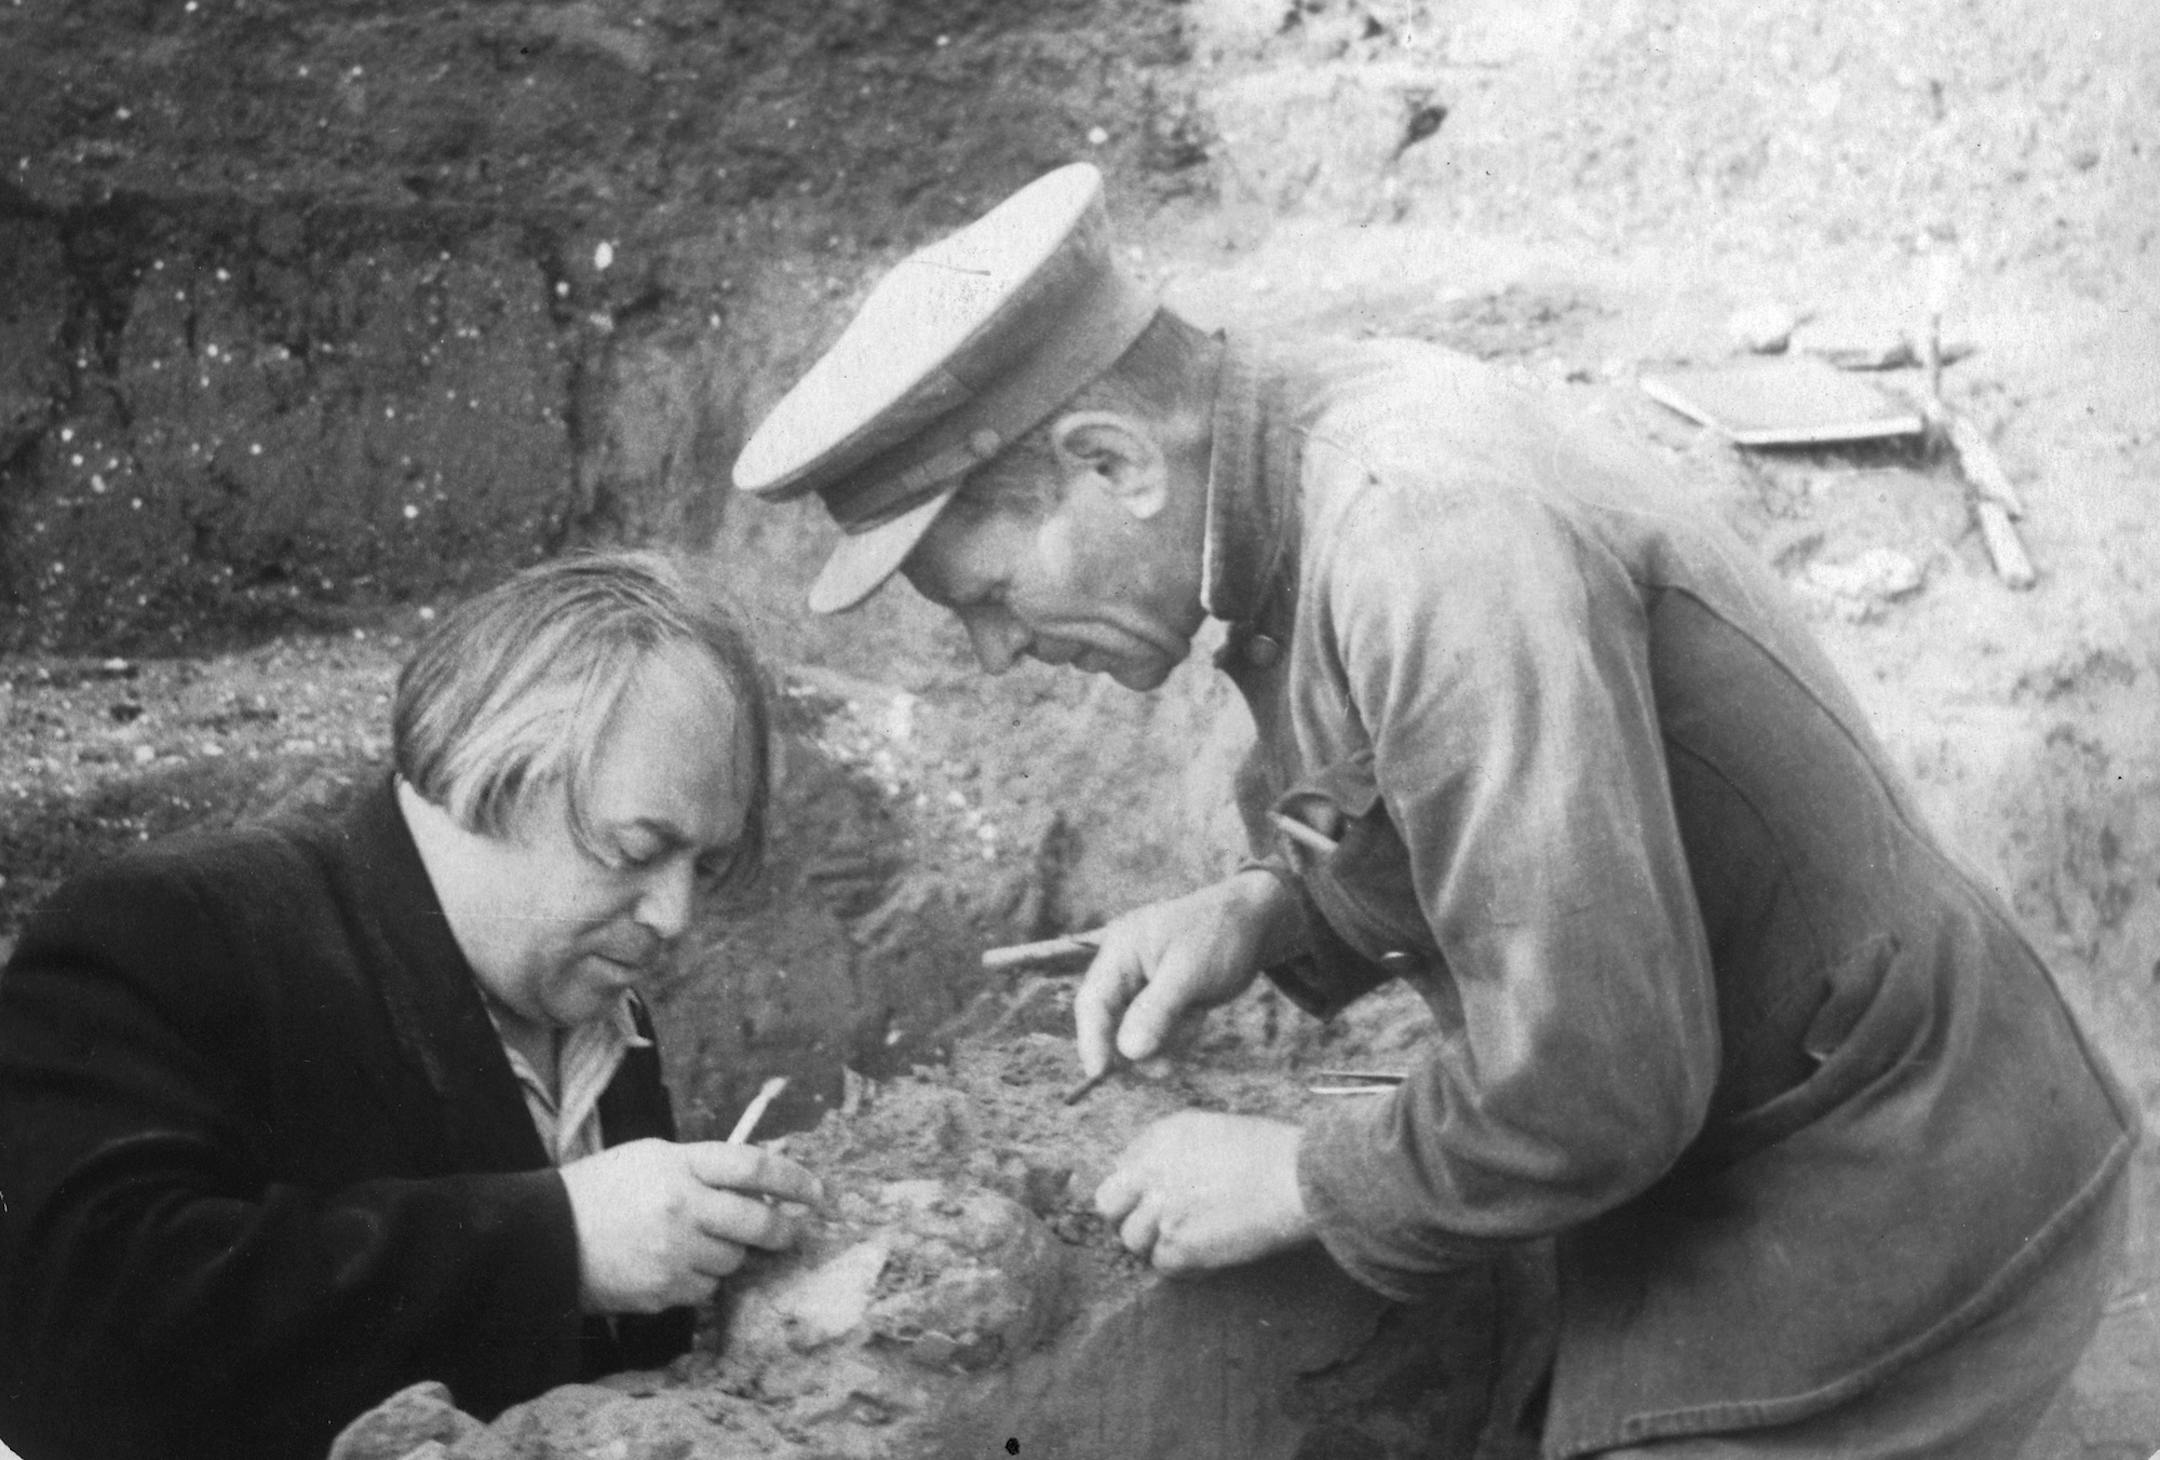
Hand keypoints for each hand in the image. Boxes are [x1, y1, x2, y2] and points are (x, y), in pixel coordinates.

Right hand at [558, 1138, 822, 1313]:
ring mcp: (672, 1254)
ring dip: (729, 1253)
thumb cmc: (601, 1188)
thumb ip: (704, 1166)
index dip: (793, 1179)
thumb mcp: (652, 1157)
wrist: (543, 1237)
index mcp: (680, 1165)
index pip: (754, 1166)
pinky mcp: (661, 1292)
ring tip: (699, 1242)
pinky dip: (700, 1280)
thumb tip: (760, 1181)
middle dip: (782, 1229)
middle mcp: (682, 1208)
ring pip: (733, 1261)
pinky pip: (705, 1291)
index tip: (816, 1191)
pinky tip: (674, 1265)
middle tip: (787, 1230)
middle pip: (758, 1222)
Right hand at [1073, 868, 1302, 1077]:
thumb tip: (1128, 1052)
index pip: (1093, 1001)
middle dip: (1134, 1047)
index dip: (1091, 1039)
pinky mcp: (1165, 998)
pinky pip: (1160, 1030)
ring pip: (1138, 1032)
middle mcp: (1126, 967)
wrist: (1256, 921)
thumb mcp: (1189, 973)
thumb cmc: (1221, 935)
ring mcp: (1145, 984)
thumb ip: (1157, 1011)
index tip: (1098, 1074)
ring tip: (1194, 1020)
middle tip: (1161, 1070)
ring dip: (1164, 1042)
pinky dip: (1178, 1033)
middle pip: (1111, 1020)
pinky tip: (1198, 1015)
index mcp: (1121, 949)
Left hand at [1094, 1111, 1312, 1272]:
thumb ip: (1173, 1149)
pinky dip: (1182, 1267)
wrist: (1296, 1179)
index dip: (1137, 1188)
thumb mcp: (1211, 1129)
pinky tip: (1205, 1257)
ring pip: (1133, 1240)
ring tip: (1190, 1241)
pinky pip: (1162, 1266)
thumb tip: (1155, 1175)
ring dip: (1157, 1244)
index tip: (1154, 1199)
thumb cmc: (1271, 1153)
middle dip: (1126, 1216)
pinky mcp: (1179, 1246)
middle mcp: (1152, 1171)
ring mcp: (1162, 1211)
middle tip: (1153, 1226)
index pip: (1121, 1168)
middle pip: (1108, 1204)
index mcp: (1160, 1137)